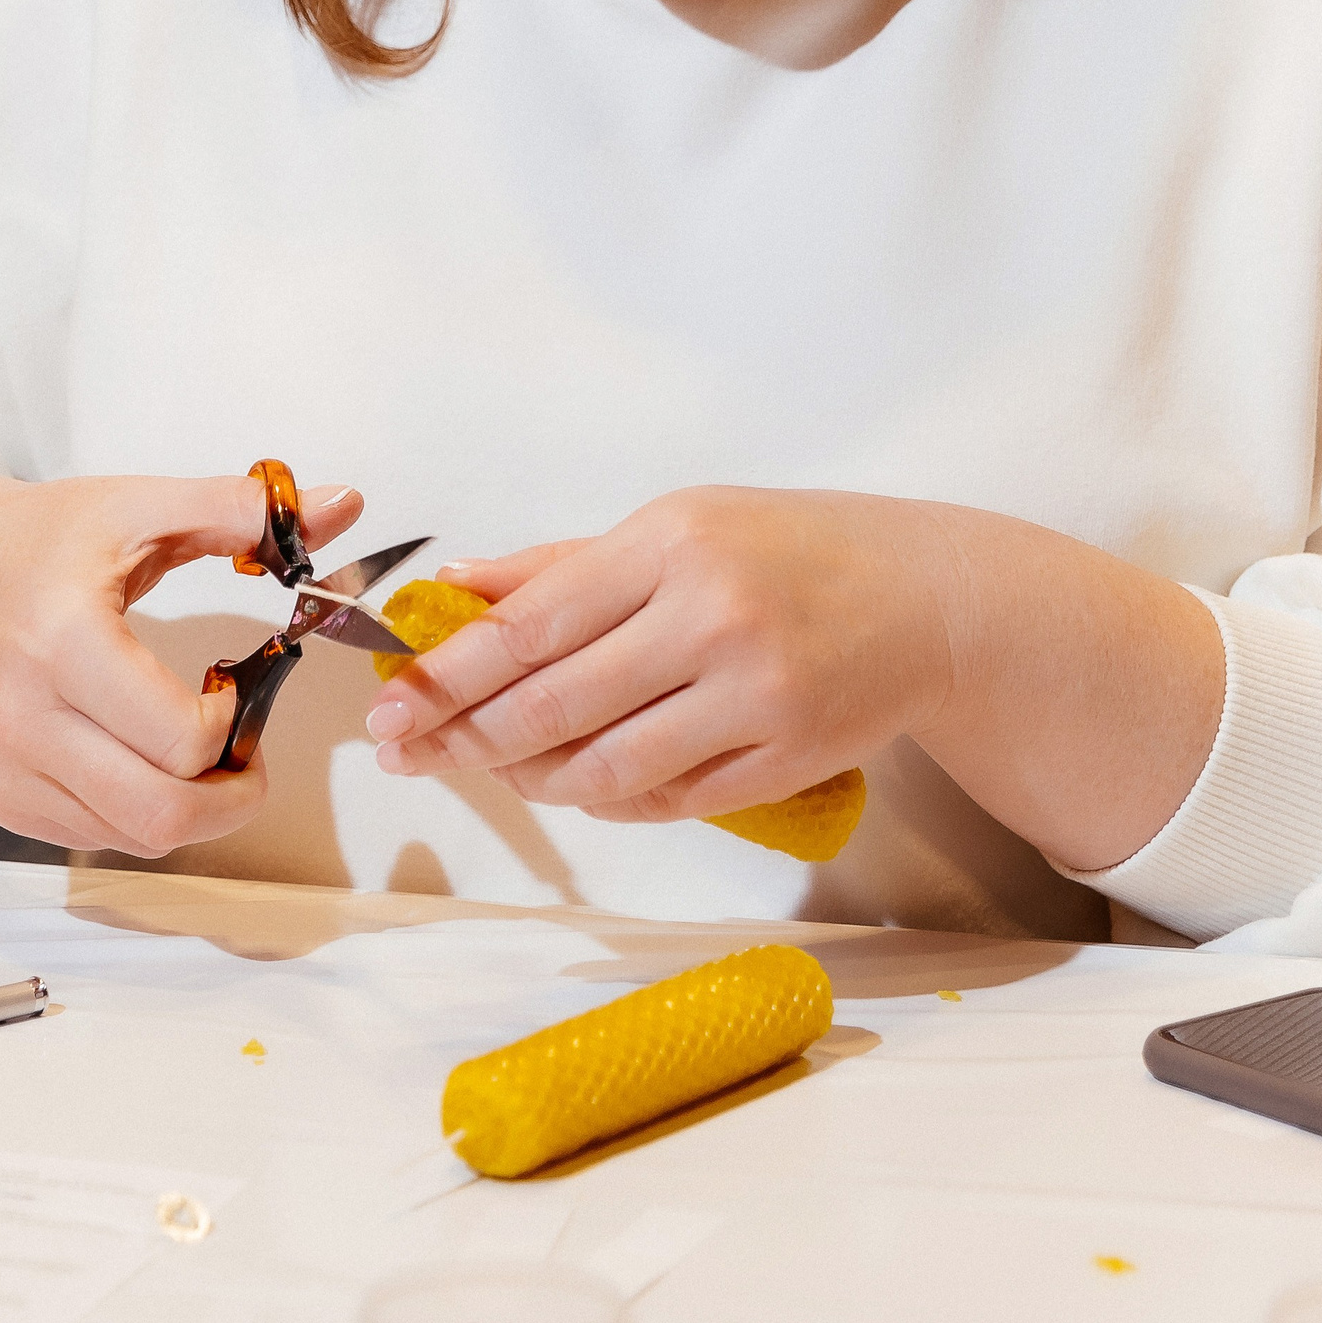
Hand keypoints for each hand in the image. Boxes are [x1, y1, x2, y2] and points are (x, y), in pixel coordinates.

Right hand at [0, 447, 361, 856]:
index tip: (238, 682)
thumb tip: (343, 504)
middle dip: (233, 794)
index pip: (178, 739)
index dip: (235, 723)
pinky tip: (143, 757)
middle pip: (161, 812)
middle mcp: (23, 718)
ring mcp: (4, 770)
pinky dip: (138, 813)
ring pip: (133, 836)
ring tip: (198, 746)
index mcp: (63, 641)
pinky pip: (94, 837)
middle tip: (250, 748)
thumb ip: (244, 509)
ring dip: (191, 807)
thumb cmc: (42, 539)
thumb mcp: (142, 505)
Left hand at [362, 486, 1223, 869]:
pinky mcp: (785, 760)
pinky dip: (608, 798)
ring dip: (532, 777)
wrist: (927, 598)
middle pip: (554, 703)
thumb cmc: (790, 549)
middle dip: (466, 736)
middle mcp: (713, 617)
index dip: (450, 674)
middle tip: (410, 752)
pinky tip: (574, 781)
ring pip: (604, 767)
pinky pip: (667, 797)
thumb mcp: (680, 524)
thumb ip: (564, 565)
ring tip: (491, 767)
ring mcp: (754, 696)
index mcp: (674, 544)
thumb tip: (455, 591)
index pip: (533, 623)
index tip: (394, 703)